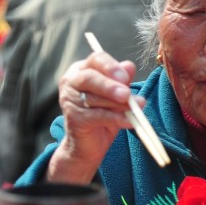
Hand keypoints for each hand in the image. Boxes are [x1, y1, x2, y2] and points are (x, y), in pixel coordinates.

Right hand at [47, 49, 140, 183]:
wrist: (88, 144)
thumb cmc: (102, 114)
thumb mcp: (116, 95)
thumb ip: (122, 80)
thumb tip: (129, 66)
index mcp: (82, 69)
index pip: (96, 59)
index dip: (111, 66)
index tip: (126, 76)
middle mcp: (71, 81)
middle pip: (89, 78)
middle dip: (110, 85)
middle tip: (127, 93)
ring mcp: (69, 100)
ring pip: (94, 98)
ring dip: (117, 103)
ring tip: (136, 107)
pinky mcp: (73, 118)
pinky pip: (97, 116)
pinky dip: (116, 118)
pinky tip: (130, 121)